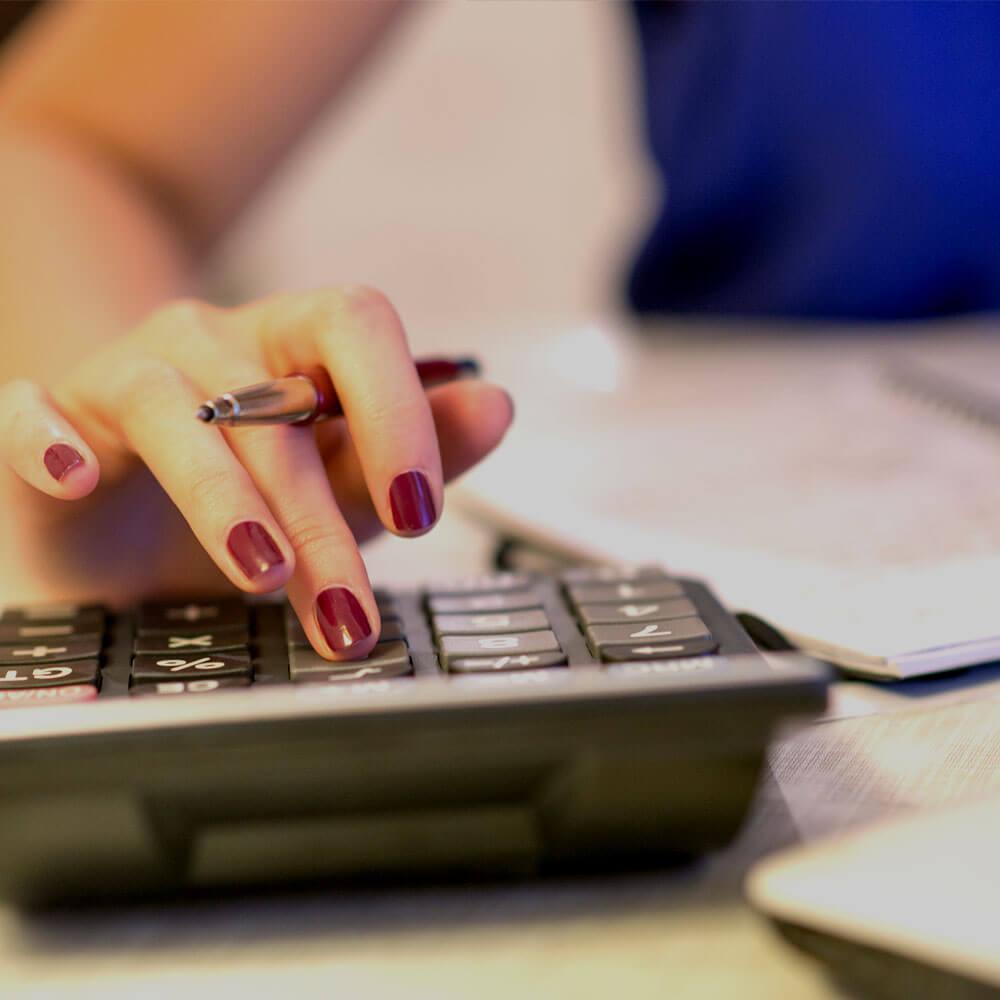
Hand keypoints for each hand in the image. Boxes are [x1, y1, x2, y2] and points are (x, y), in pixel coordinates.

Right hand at [0, 287, 512, 658]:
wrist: (121, 525)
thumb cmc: (245, 503)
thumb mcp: (343, 483)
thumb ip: (416, 450)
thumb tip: (498, 404)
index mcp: (290, 346)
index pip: (356, 325)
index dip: (397, 409)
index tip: (422, 512)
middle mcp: (210, 346)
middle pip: (276, 401)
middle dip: (320, 514)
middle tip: (347, 609)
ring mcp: (122, 378)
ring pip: (176, 411)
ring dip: (225, 499)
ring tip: (262, 574)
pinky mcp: (46, 424)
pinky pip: (34, 415)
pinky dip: (51, 441)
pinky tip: (77, 478)